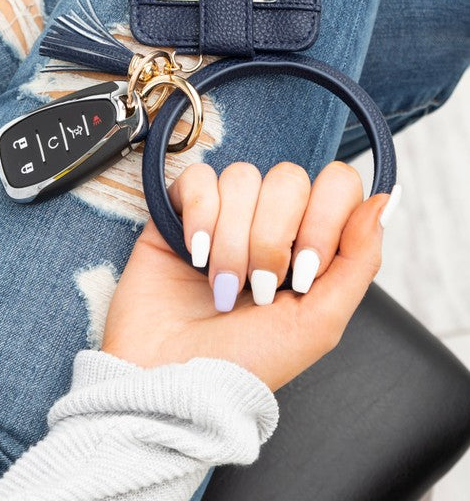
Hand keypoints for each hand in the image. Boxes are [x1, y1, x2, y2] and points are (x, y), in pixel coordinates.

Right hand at [102, 161, 394, 390]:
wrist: (172, 380)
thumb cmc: (246, 362)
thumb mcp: (318, 323)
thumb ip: (359, 260)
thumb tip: (384, 199)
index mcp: (310, 243)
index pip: (336, 185)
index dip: (323, 220)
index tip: (304, 271)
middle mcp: (272, 222)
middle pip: (288, 178)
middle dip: (272, 237)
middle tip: (259, 286)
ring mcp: (226, 212)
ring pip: (243, 177)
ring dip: (232, 238)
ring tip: (221, 285)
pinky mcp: (182, 210)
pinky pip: (198, 178)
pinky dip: (200, 217)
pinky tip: (194, 256)